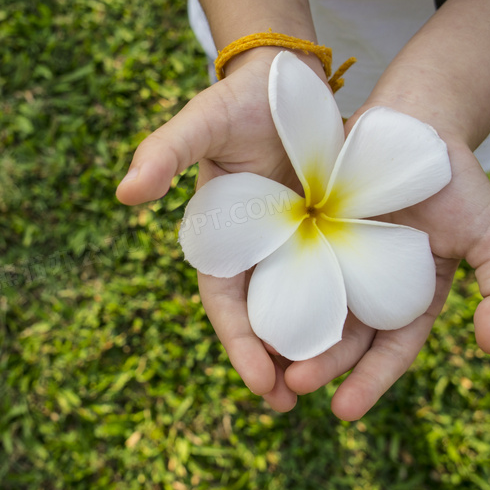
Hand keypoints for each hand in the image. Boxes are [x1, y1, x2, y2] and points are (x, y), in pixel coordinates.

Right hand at [117, 48, 314, 410]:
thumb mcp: (200, 123)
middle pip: (265, 318)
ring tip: (331, 395)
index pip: (226, 302)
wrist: (286, 82)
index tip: (260, 382)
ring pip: (305, 308)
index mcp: (222, 240)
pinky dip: (347, 313)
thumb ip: (164, 153)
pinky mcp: (335, 234)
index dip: (239, 343)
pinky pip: (342, 279)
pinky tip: (364, 342)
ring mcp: (299, 246)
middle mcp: (260, 252)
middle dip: (274, 364)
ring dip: (313, 351)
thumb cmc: (237, 103)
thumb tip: (125, 194)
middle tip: (291, 406)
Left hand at [283, 117, 489, 419]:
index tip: (343, 411)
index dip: (369, 381)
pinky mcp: (301, 233)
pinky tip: (249, 314)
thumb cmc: (456, 181)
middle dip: (320, 365)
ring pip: (306, 309)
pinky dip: (269, 293)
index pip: (389, 351)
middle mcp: (366, 287)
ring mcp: (332, 260)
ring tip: (268, 362)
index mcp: (408, 298)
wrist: (412, 123)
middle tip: (295, 384)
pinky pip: (281, 269)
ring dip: (288, 339)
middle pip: (341, 337)